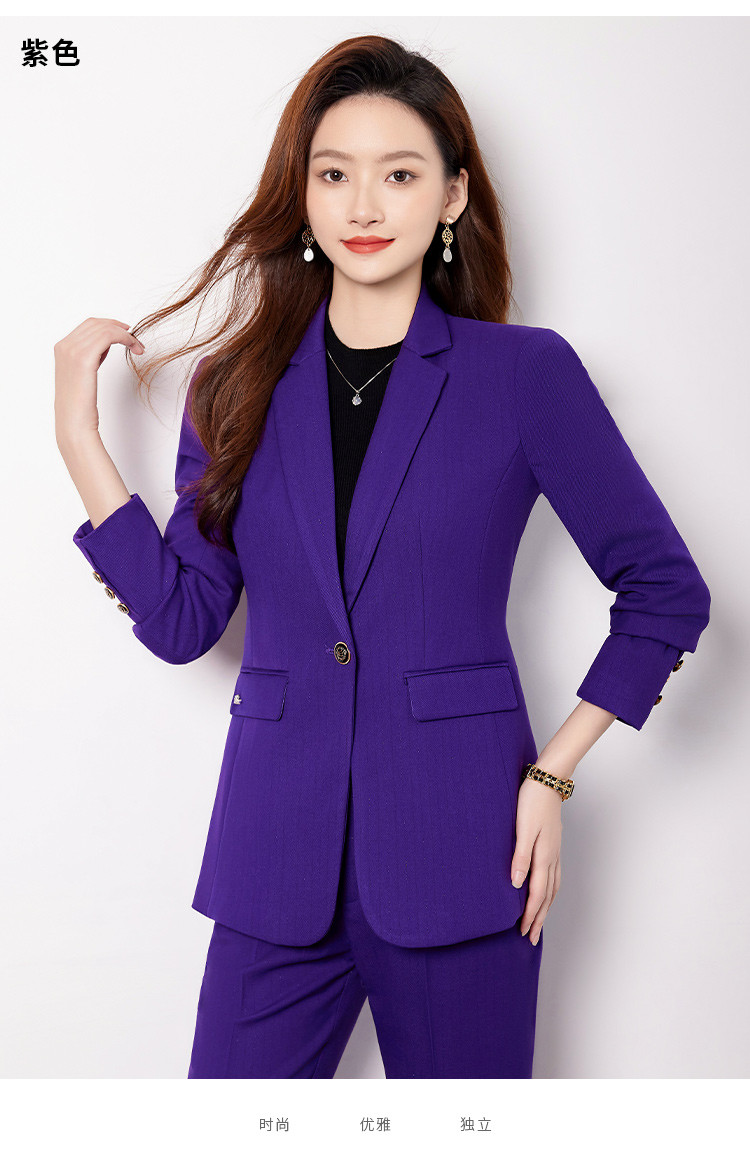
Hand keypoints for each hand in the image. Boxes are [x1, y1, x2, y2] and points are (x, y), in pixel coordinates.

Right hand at [54, 317, 144, 443]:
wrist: (74, 422)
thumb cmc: (80, 404)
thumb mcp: (83, 374)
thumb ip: (91, 355)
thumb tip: (106, 343)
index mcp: (62, 348)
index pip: (88, 325)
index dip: (109, 325)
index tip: (125, 333)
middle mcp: (65, 346)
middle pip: (96, 323)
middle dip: (118, 328)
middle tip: (135, 339)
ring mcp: (72, 350)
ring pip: (104, 328)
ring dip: (126, 335)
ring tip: (138, 347)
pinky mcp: (84, 358)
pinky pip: (109, 336)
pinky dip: (125, 338)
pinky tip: (134, 348)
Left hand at [511, 773, 562, 944]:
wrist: (547, 780)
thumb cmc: (531, 802)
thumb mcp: (523, 829)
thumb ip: (520, 857)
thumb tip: (516, 885)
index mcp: (543, 856)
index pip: (537, 894)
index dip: (530, 915)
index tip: (523, 932)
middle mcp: (552, 858)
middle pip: (547, 896)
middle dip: (539, 918)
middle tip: (531, 938)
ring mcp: (555, 852)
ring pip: (553, 888)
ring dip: (546, 907)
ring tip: (539, 921)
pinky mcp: (553, 845)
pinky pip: (554, 876)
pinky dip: (551, 891)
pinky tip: (546, 892)